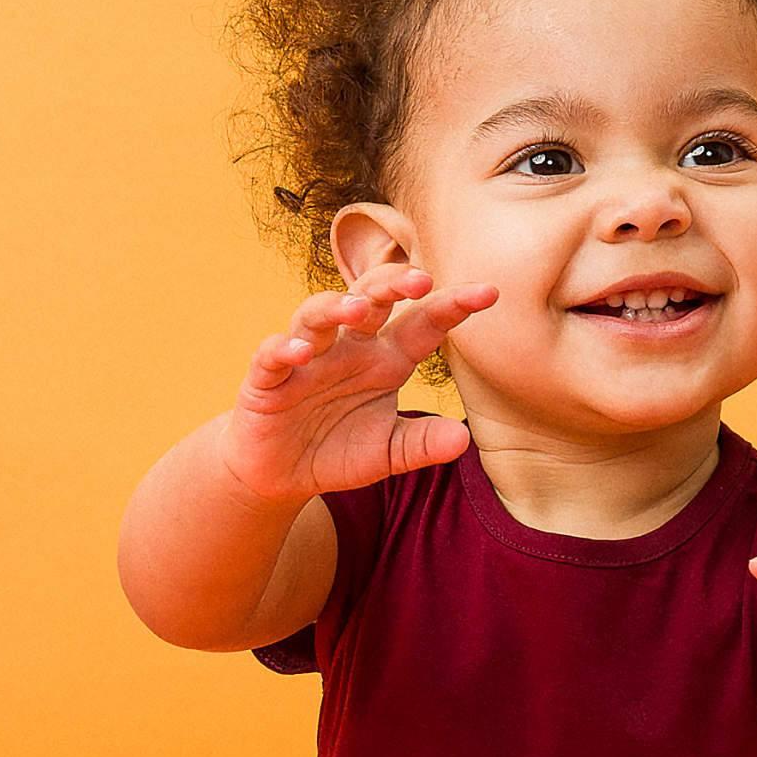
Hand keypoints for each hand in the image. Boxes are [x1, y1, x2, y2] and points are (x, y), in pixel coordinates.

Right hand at [218, 265, 496, 504]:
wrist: (280, 476)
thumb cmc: (337, 452)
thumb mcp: (387, 454)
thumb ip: (422, 445)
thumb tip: (462, 439)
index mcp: (384, 360)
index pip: (423, 324)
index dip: (453, 306)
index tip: (489, 293)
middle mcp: (348, 348)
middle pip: (370, 299)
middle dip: (392, 284)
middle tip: (421, 280)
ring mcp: (306, 359)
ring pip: (318, 315)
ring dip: (336, 306)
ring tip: (356, 308)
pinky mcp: (267, 379)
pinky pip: (272, 355)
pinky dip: (283, 350)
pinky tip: (300, 353)